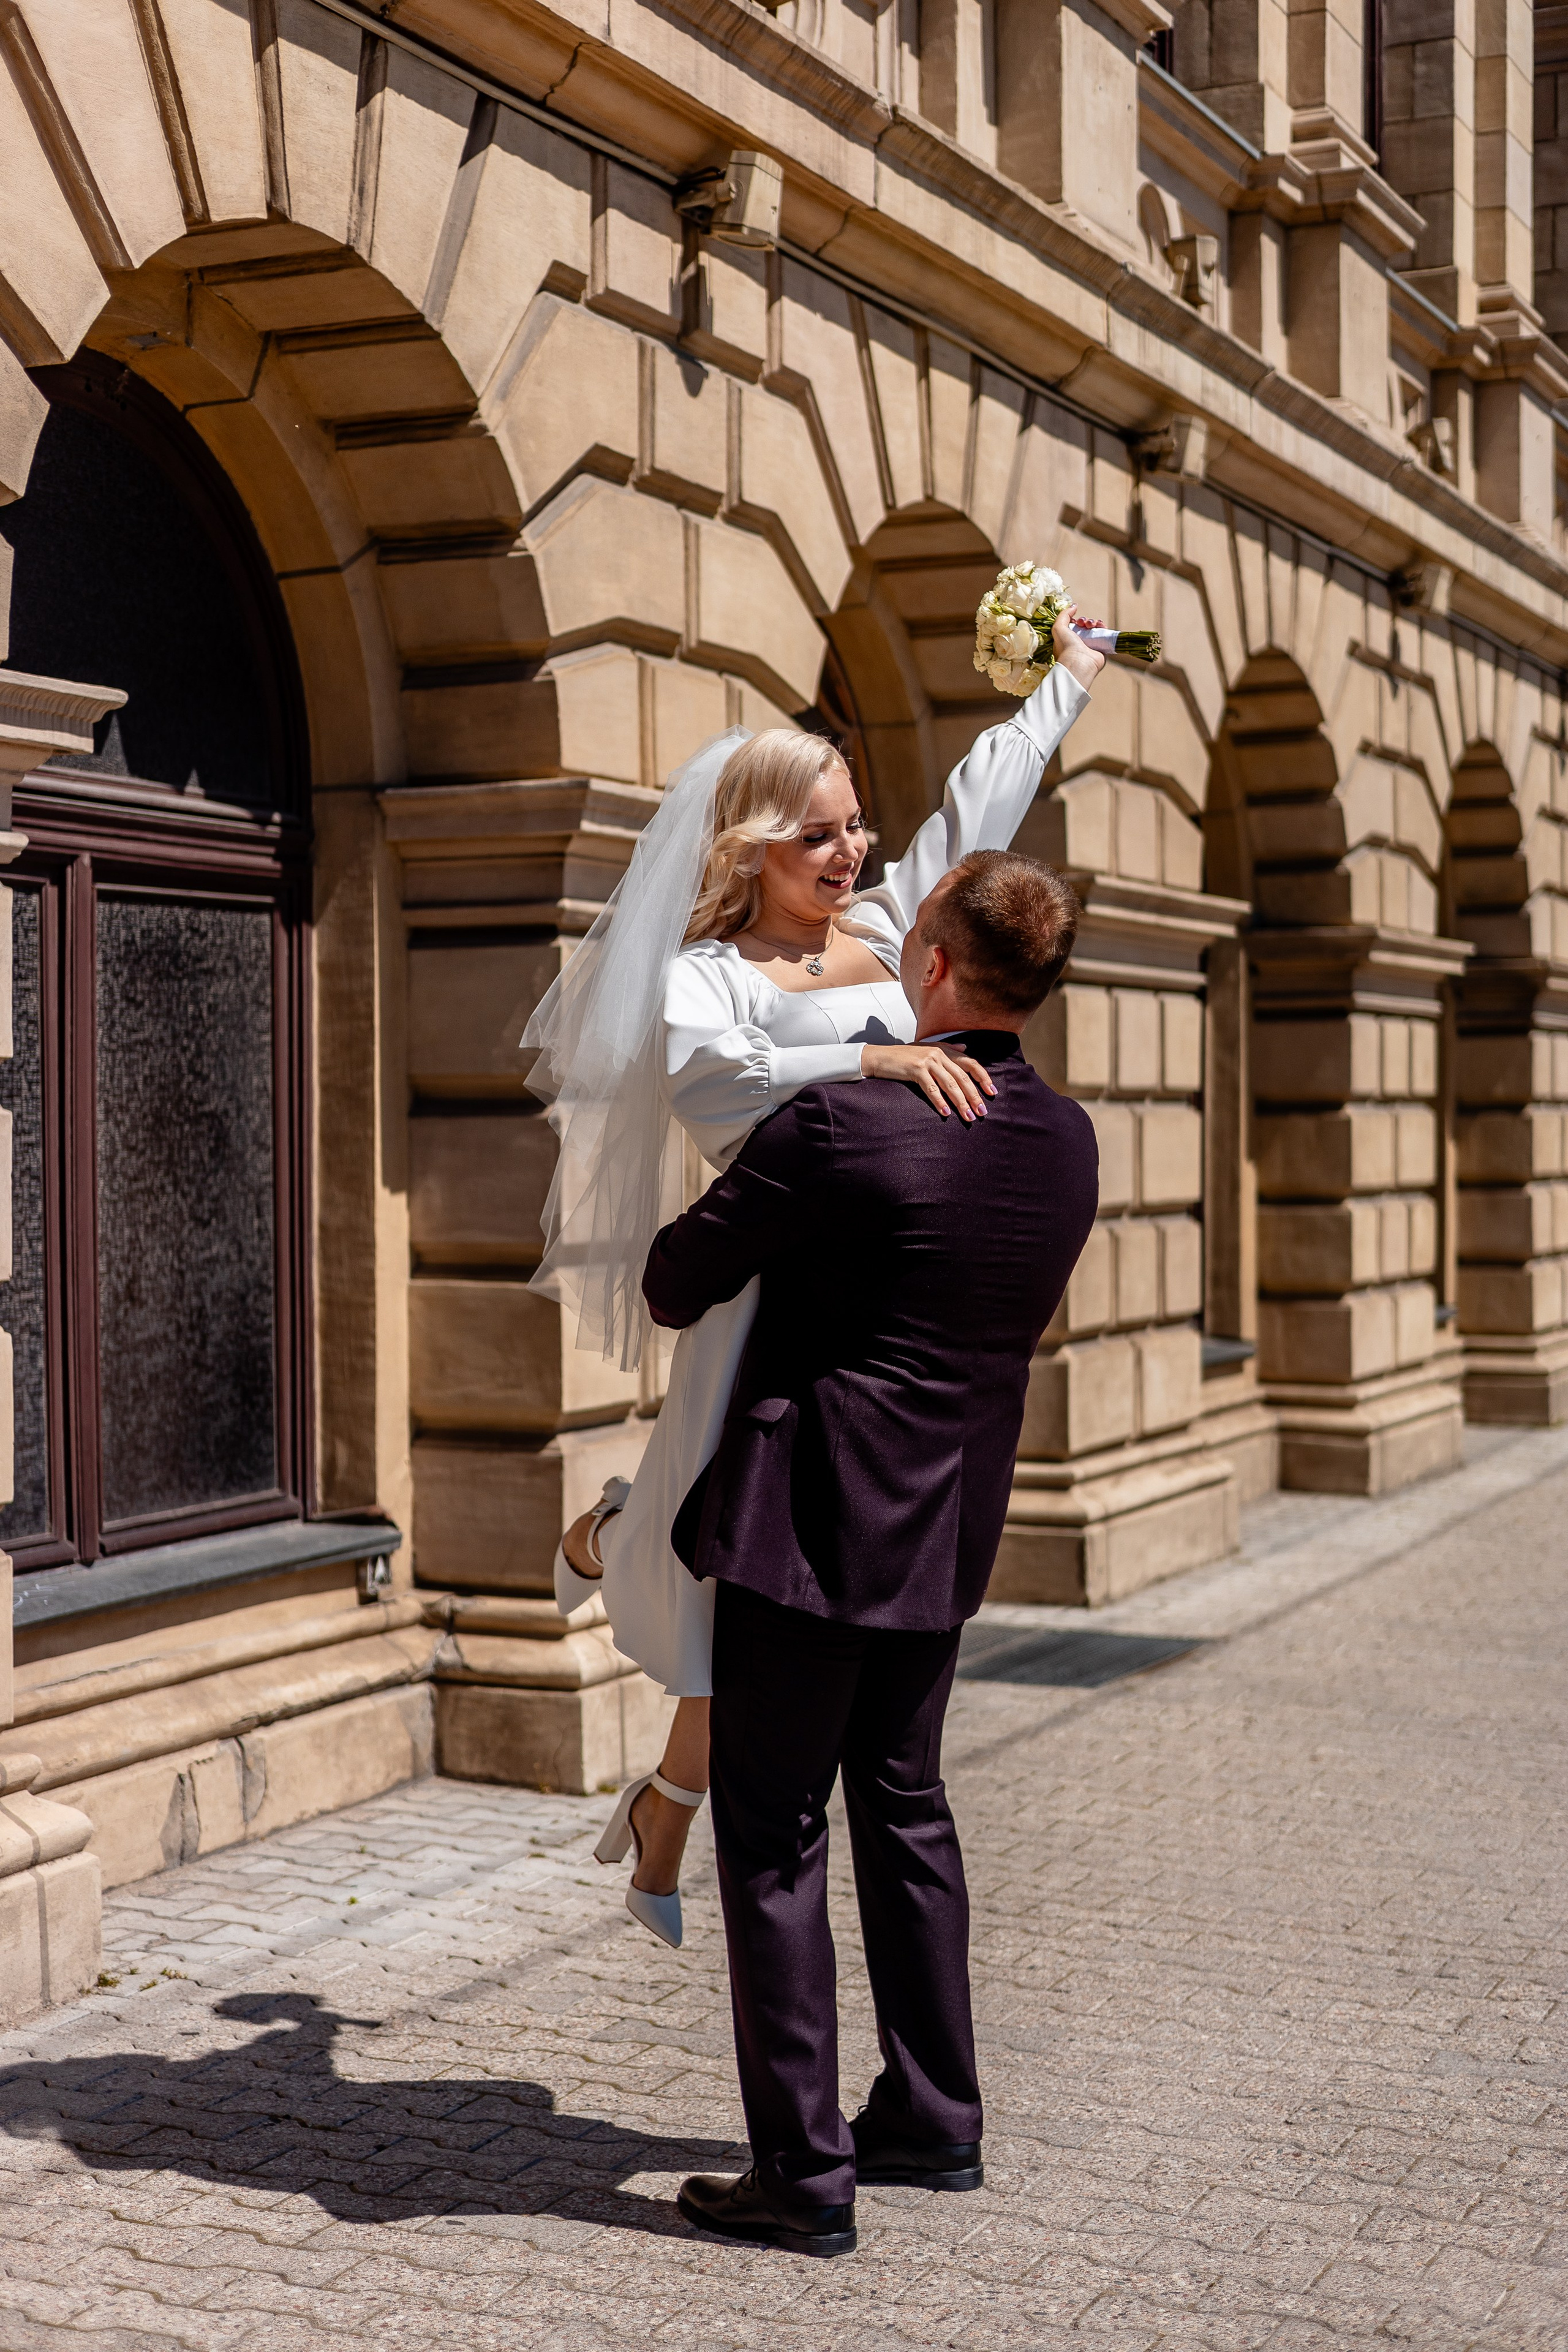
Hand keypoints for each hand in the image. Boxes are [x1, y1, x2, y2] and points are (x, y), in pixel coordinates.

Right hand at [861, 1041, 995, 1120]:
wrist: (879, 1057)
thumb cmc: (903, 1056)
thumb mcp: (927, 1049)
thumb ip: (948, 1049)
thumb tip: (965, 1047)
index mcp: (944, 1050)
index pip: (970, 1063)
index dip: (982, 1078)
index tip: (991, 1092)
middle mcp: (938, 1053)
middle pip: (962, 1077)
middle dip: (974, 1095)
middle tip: (982, 1112)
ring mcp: (927, 1061)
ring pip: (950, 1084)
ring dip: (961, 1102)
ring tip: (968, 1116)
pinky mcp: (915, 1069)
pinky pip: (931, 1089)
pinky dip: (939, 1102)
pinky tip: (946, 1113)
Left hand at [1052, 600, 1104, 687]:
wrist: (1078, 662)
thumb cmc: (1066, 647)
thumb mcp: (1058, 627)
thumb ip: (1064, 614)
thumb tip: (1074, 606)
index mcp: (1067, 641)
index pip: (1074, 627)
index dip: (1076, 620)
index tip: (1076, 621)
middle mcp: (1079, 644)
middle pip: (1085, 627)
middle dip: (1085, 621)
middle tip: (1084, 623)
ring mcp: (1090, 647)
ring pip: (1095, 629)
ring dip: (1094, 622)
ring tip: (1092, 625)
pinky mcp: (1101, 649)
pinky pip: (1104, 635)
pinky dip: (1103, 628)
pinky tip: (1101, 625)